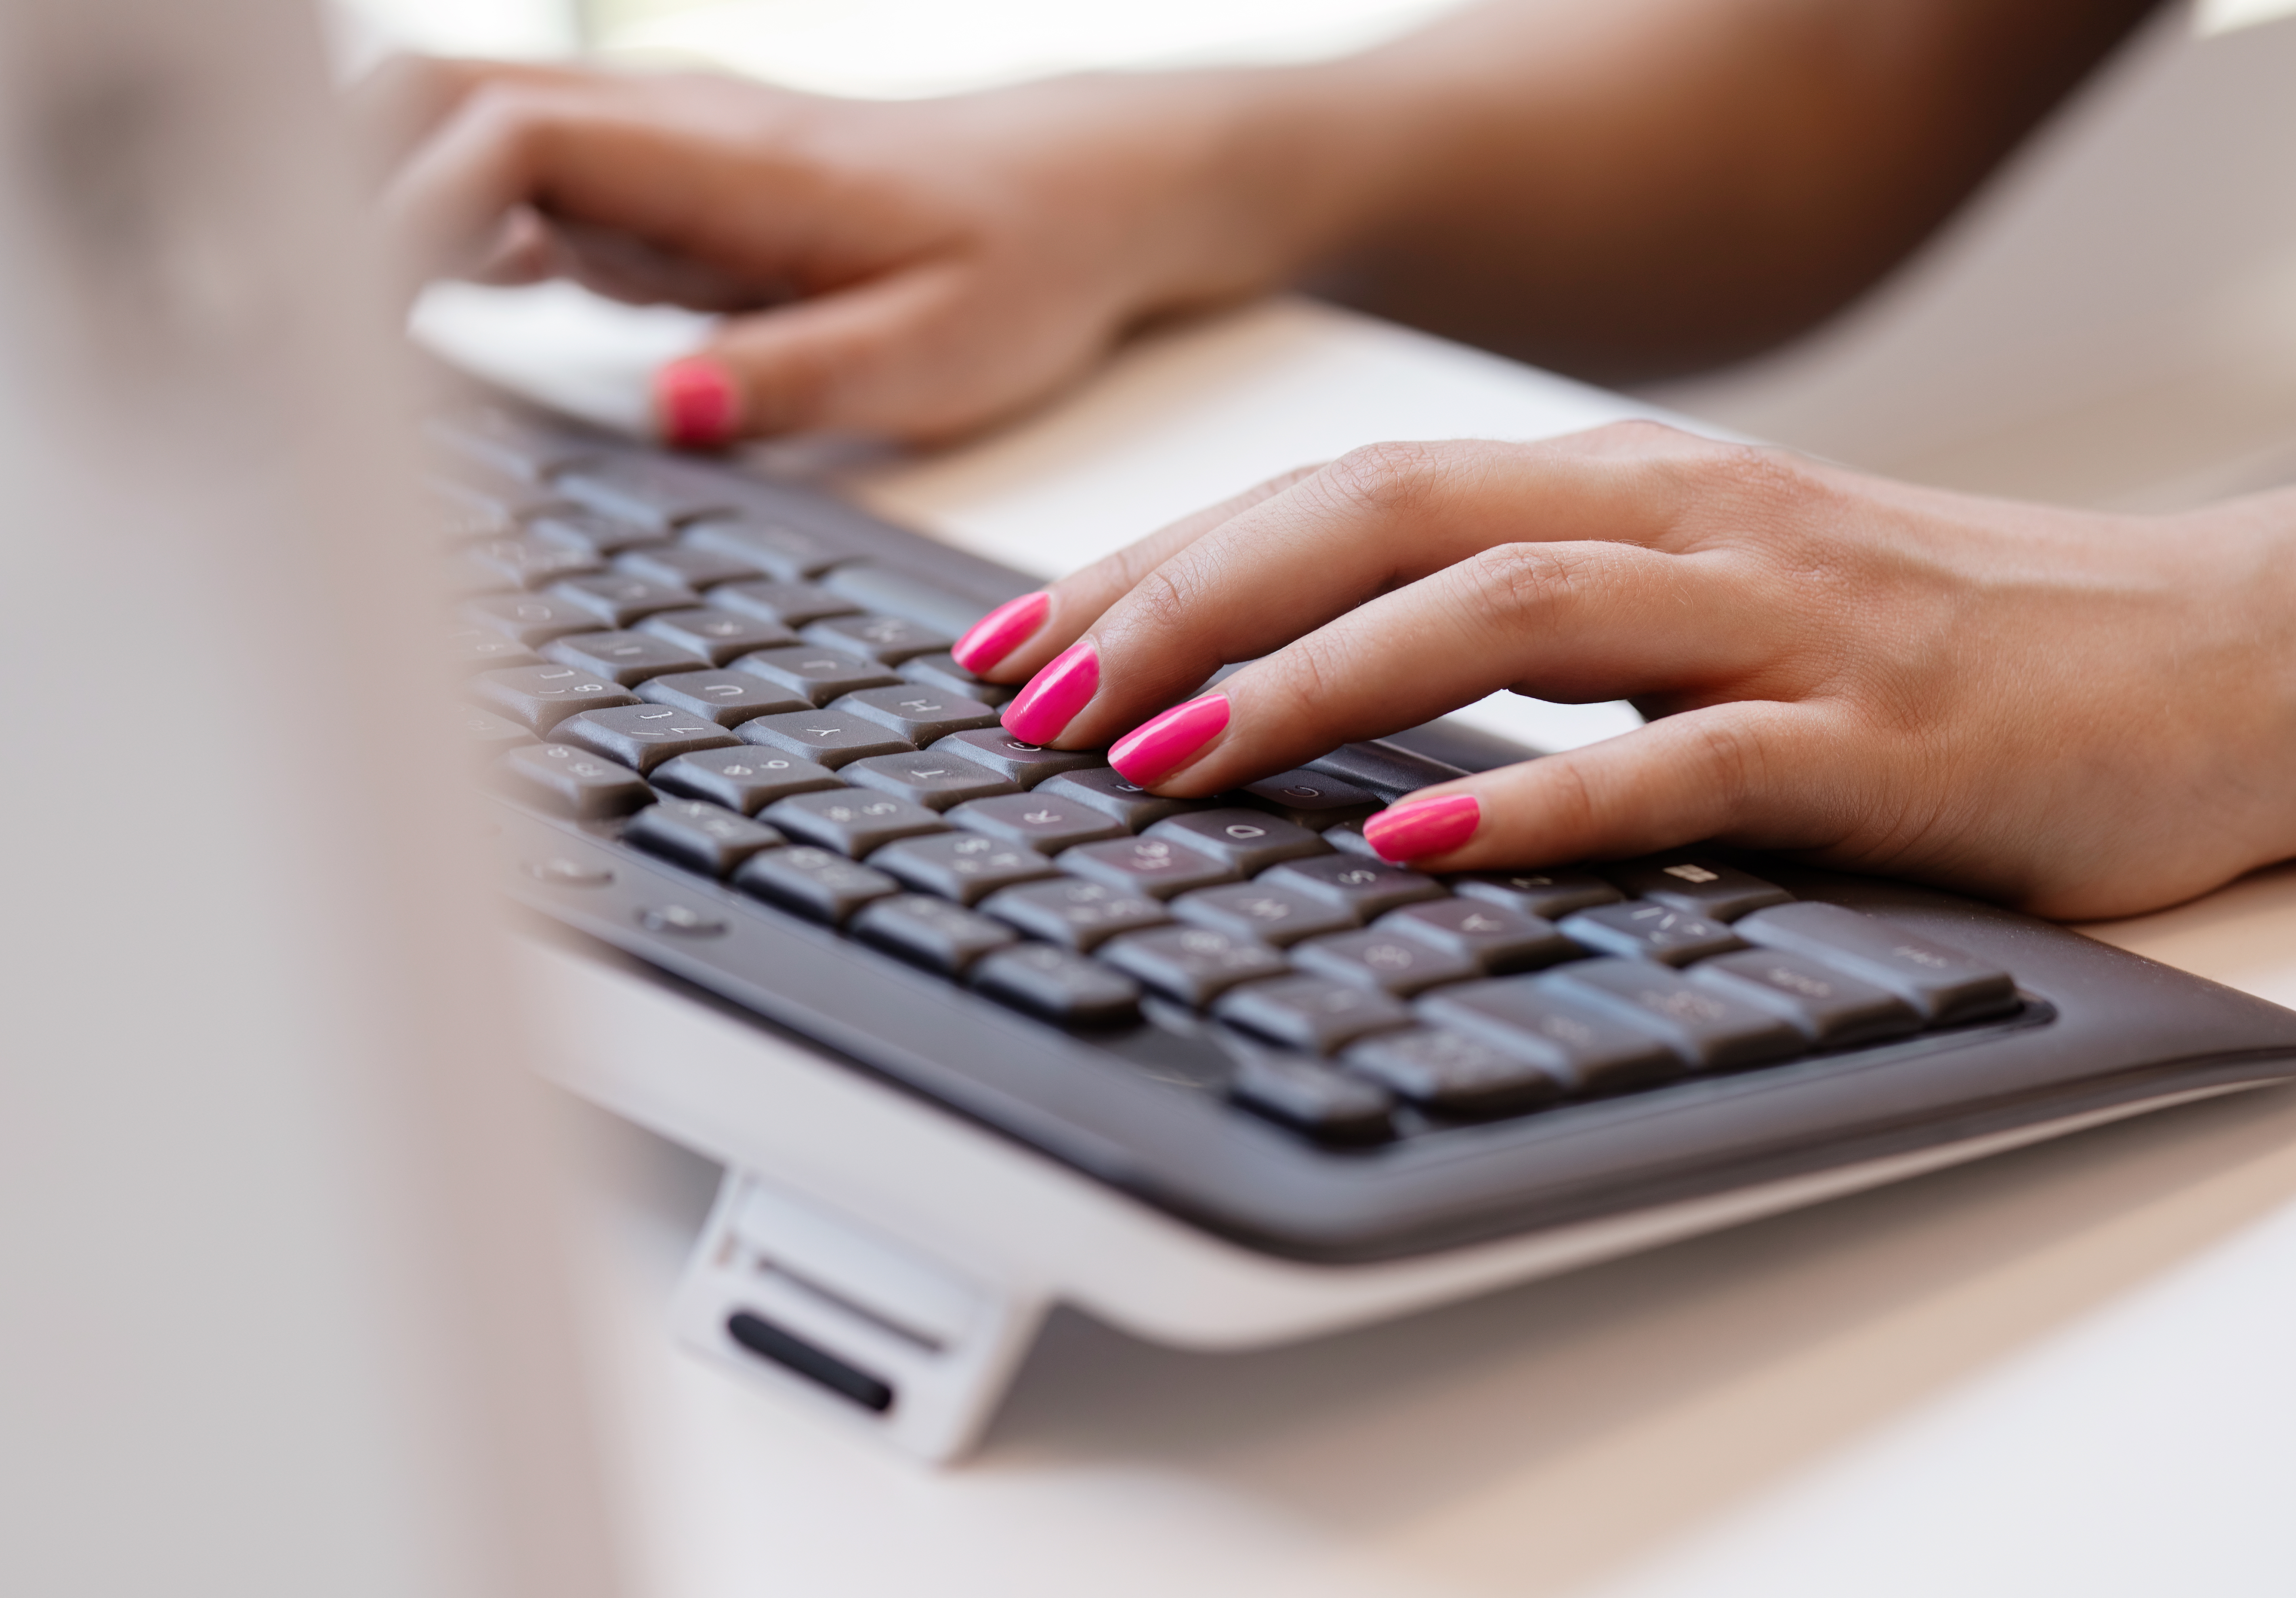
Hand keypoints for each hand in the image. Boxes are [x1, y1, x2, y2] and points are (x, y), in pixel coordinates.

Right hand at [351, 57, 1319, 443]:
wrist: (1093, 191)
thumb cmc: (1025, 260)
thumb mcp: (938, 348)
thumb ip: (797, 377)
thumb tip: (664, 410)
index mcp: (728, 161)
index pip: (510, 133)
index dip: (412, 198)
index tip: (371, 300)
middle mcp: (669, 135)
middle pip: (445, 97)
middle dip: (344, 175)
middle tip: (303, 309)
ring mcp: (655, 157)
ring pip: (464, 133)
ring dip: (388, 205)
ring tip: (343, 325)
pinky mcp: (661, 196)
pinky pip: (520, 189)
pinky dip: (456, 234)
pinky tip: (449, 310)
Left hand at [951, 424, 2295, 918]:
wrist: (2206, 654)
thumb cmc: (1932, 642)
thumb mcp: (1699, 606)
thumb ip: (1535, 625)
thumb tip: (1329, 686)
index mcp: (1621, 492)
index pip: (1341, 497)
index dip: (1165, 563)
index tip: (1026, 644)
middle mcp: (1677, 524)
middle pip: (1382, 522)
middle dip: (1190, 606)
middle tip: (1041, 701)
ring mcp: (1773, 623)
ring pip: (1498, 614)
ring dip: (1313, 683)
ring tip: (1167, 760)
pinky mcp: (1869, 740)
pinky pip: (1671, 759)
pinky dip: (1531, 800)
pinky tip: (1410, 840)